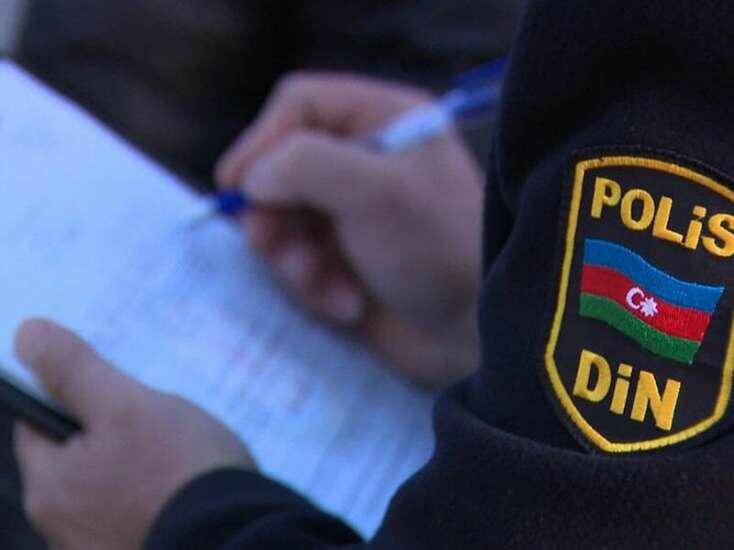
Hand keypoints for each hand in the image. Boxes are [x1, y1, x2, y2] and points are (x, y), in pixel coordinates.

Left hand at [13, 319, 254, 549]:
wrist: (234, 538)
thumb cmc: (181, 470)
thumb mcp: (127, 405)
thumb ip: (75, 371)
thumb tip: (27, 334)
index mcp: (50, 487)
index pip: (37, 426)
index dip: (74, 398)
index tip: (113, 391)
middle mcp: (62, 527)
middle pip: (77, 458)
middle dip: (112, 435)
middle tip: (158, 423)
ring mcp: (100, 546)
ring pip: (110, 487)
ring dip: (136, 469)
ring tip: (180, 458)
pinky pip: (136, 513)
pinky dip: (155, 498)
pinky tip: (187, 490)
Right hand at [216, 73, 483, 387]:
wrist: (473, 332)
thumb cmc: (435, 249)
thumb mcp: (375, 192)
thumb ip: (304, 166)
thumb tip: (252, 179)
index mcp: (382, 120)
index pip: (298, 105)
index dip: (261, 140)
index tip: (236, 186)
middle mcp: (363, 159)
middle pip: (279, 165)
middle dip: (274, 213)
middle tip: (271, 247)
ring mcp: (351, 211)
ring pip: (281, 218)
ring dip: (293, 258)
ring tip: (322, 283)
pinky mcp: (343, 258)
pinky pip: (298, 261)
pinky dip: (313, 286)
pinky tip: (347, 305)